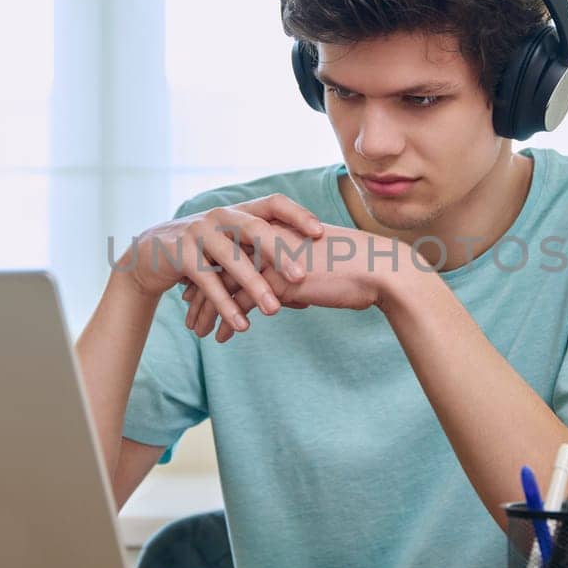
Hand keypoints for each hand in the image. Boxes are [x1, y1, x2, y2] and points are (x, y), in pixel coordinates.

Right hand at [119, 194, 323, 333]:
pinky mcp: (182, 255)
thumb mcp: (237, 249)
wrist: (152, 254)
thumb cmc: (208, 253)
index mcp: (241, 211)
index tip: (320, 232)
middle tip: (301, 276)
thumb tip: (308, 294)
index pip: (274, 203)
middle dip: (279, 253)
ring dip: (254, 286)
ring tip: (274, 311)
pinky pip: (207, 282)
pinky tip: (242, 324)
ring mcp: (200, 233)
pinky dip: (225, 305)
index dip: (298, 215)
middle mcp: (222, 216)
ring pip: (232, 259)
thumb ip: (266, 263)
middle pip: (255, 229)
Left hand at [180, 225, 415, 340]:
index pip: (235, 247)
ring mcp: (269, 260)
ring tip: (195, 329)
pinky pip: (238, 304)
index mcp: (278, 229)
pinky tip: (217, 339)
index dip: (215, 266)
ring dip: (207, 309)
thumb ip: (297, 269)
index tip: (200, 282)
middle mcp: (268, 240)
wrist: (380, 271)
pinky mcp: (275, 283)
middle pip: (221, 264)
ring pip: (224, 285)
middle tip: (186, 305)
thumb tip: (287, 290)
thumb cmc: (359, 268)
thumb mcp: (320, 263)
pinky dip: (224, 322)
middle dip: (201, 287)